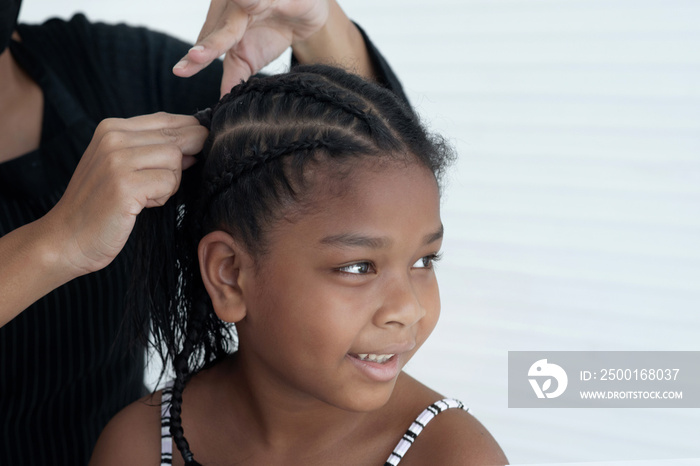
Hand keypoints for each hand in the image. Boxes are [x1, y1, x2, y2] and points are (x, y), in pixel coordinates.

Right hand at [44, 113, 206, 276]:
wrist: (66, 237)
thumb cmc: (100, 204)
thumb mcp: (121, 165)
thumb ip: (153, 149)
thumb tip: (197, 140)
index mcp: (111, 128)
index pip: (167, 119)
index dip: (189, 134)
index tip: (193, 153)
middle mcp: (113, 137)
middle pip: (177, 137)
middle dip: (185, 161)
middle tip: (166, 183)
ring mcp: (118, 160)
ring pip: (176, 159)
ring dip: (170, 182)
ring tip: (147, 196)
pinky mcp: (125, 184)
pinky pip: (169, 182)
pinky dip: (163, 197)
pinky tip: (142, 205)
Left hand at [173, 0, 329, 95]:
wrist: (306, 14)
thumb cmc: (273, 31)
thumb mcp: (251, 58)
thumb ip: (234, 76)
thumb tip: (223, 103)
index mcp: (222, 24)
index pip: (207, 43)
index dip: (194, 58)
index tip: (180, 71)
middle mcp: (231, 8)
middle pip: (219, 30)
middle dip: (208, 45)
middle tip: (194, 58)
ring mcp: (250, 0)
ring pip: (237, 17)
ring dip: (226, 29)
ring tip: (212, 43)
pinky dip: (250, 1)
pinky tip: (248, 4)